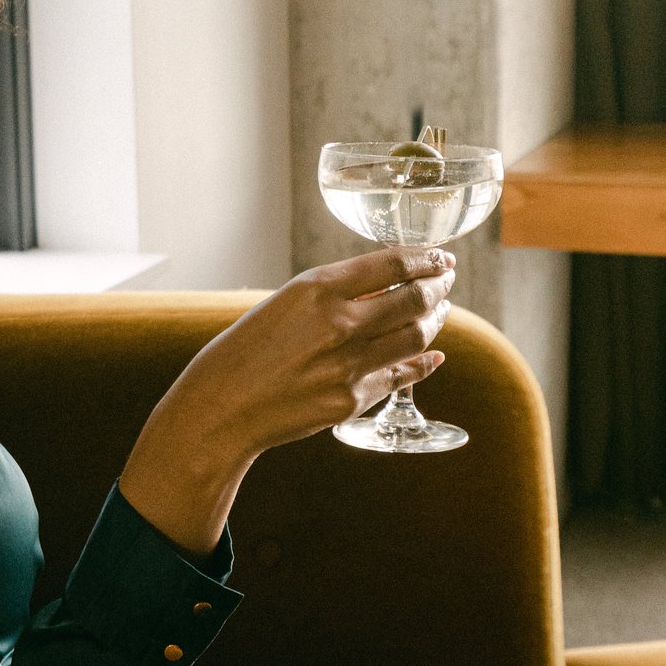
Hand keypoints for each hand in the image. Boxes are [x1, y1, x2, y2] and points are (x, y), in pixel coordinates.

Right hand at [119, 247, 454, 554]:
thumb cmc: (242, 351)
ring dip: (434, 320)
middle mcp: (339, 323)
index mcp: (316, 289)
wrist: (219, 409)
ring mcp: (348, 365)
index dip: (426, 258)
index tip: (440, 256)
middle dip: (438, 286)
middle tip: (446, 280)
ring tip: (439, 311)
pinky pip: (399, 376)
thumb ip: (331, 296)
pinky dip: (421, 363)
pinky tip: (431, 357)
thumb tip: (382, 288)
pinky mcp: (351, 400)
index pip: (393, 263)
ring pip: (416, 337)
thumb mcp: (283, 304)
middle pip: (414, 298)